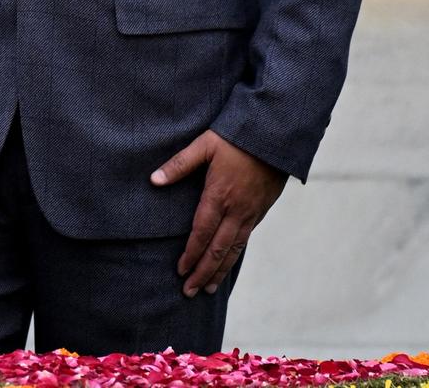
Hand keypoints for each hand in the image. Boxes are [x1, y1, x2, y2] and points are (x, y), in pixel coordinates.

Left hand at [152, 130, 286, 296]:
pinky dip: (235, 256)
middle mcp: (236, 210)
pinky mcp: (261, 211)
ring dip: (220, 270)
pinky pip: (246, 239)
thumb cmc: (236, 138)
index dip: (191, 254)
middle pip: (218, 249)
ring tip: (209, 288)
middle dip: (203, 272)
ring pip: (235, 249)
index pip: (201, 233)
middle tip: (190, 292)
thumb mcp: (204, 145)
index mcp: (218, 195)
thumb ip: (179, 164)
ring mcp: (251, 213)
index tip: (180, 271)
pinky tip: (227, 263)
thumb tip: (154, 180)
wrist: (275, 137)